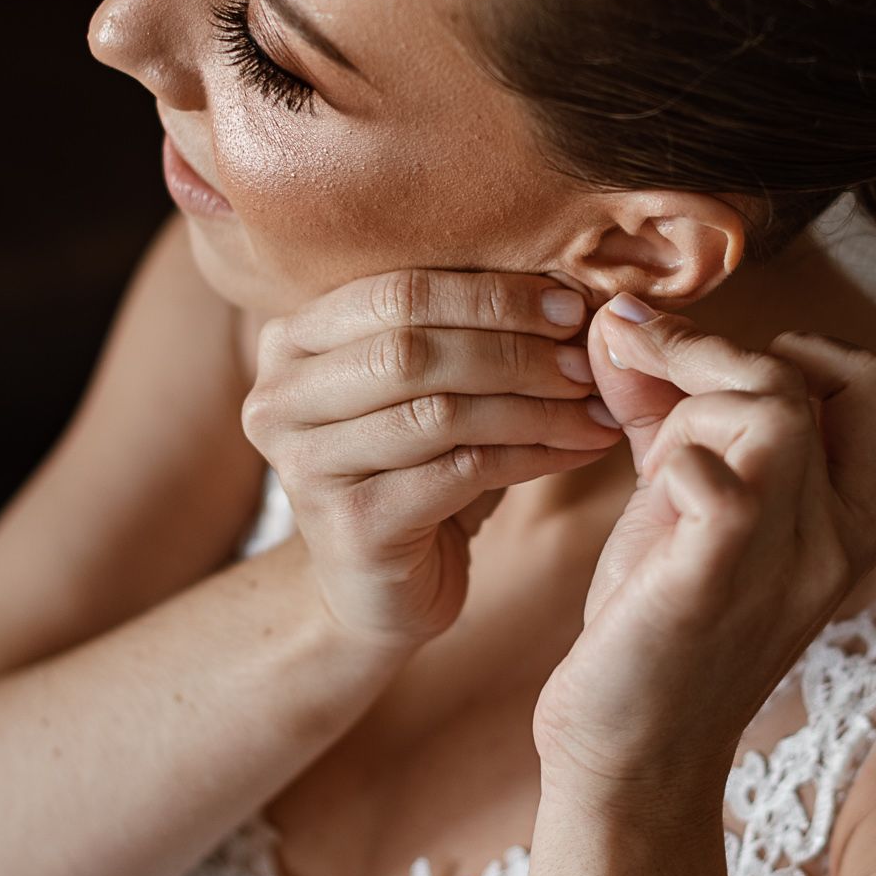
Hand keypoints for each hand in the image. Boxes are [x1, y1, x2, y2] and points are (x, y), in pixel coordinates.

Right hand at [239, 269, 620, 652]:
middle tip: (587, 361)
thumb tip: (573, 286)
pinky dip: (533, 455)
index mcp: (291, 340)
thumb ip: (461, 332)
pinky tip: (579, 449)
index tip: (570, 308)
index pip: (397, 290)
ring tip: (597, 408)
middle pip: (413, 347)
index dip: (491, 295)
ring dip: (534, 405)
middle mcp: (279, 397)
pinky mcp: (351, 525)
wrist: (378, 589)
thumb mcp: (424, 388)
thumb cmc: (412, 471)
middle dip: (515, 349)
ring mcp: (306, 464)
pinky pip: (460, 472)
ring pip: (440, 411)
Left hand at [530, 300, 875, 812]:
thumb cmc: (657, 628)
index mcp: (850, 521)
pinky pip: (716, 481)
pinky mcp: (714, 585)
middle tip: (635, 373)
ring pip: (773, 409)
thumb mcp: (684, 507)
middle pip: (804, 382)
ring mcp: (786, 565)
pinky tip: (640, 491)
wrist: (631, 758)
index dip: (796, 347)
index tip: (709, 362)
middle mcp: (836, 541)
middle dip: (709, 357)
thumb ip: (671, 414)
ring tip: (641, 449)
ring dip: (690, 400)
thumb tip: (626, 317)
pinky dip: (669, 460)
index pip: (871, 383)